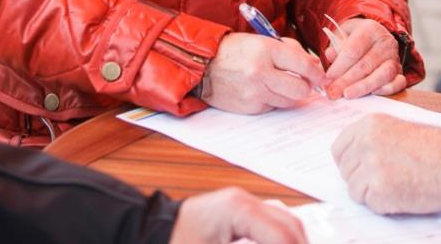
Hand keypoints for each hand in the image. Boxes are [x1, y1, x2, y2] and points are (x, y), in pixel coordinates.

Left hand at [172, 187, 306, 243]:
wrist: (147, 233)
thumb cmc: (173, 242)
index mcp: (237, 209)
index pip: (283, 236)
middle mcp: (244, 201)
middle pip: (291, 226)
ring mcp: (242, 204)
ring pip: (285, 224)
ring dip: (292, 242)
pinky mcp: (238, 214)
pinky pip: (271, 225)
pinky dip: (281, 240)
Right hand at [200, 33, 324, 113]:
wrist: (203, 66)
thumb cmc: (234, 50)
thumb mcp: (261, 40)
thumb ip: (289, 50)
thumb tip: (313, 64)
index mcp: (266, 50)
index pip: (304, 64)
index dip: (317, 72)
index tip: (320, 75)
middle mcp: (261, 72)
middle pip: (301, 88)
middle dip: (306, 86)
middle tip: (304, 82)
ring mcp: (255, 92)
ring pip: (289, 101)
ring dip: (290, 94)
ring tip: (281, 84)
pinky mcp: (250, 107)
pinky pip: (273, 106)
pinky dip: (273, 99)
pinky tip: (263, 89)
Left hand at [322, 18, 405, 99]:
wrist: (375, 38)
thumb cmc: (355, 39)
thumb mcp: (343, 36)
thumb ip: (336, 47)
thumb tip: (330, 56)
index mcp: (370, 29)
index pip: (353, 50)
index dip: (339, 66)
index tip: (328, 78)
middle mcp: (385, 42)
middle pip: (365, 65)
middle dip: (346, 81)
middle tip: (332, 92)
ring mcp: (394, 57)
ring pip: (382, 75)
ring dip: (363, 87)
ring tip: (347, 95)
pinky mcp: (400, 71)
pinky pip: (398, 82)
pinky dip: (386, 90)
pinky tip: (372, 94)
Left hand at [332, 113, 440, 214]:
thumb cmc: (438, 148)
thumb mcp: (400, 128)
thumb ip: (373, 137)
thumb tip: (353, 155)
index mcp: (370, 124)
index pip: (338, 148)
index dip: (349, 161)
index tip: (358, 167)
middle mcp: (366, 142)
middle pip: (345, 170)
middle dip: (361, 178)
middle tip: (386, 179)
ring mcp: (371, 167)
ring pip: (354, 189)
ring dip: (371, 193)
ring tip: (398, 184)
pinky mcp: (379, 190)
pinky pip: (369, 203)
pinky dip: (383, 204)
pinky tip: (403, 193)